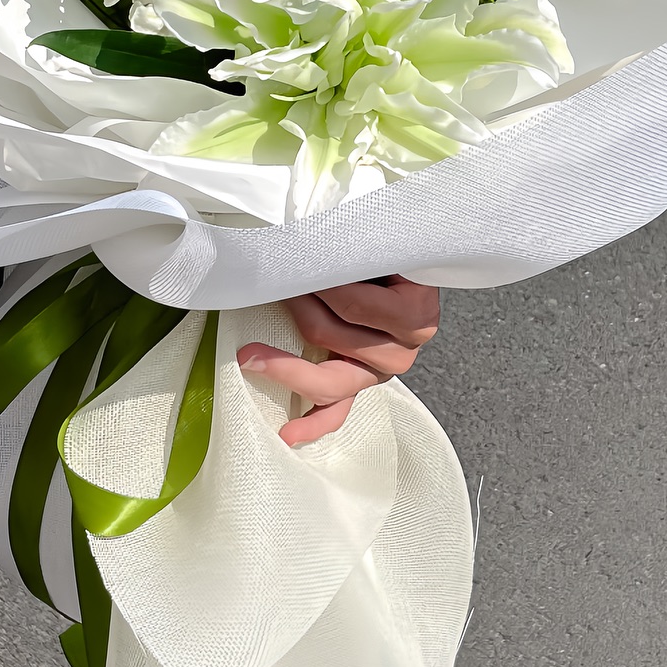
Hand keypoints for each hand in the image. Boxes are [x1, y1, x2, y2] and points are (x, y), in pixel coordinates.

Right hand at [236, 276, 440, 446]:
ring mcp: (407, 345)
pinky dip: (332, 286)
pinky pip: (357, 307)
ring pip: (332, 334)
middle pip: (330, 383)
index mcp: (363, 367)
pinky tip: (324, 275)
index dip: (310, 425)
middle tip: (250, 353)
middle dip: (285, 367)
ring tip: (305, 272)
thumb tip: (249, 355)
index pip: (337, 408)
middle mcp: (387, 364)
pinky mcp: (418, 317)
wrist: (394, 229)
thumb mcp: (318, 306)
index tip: (284, 437)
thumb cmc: (352, 264)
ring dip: (307, 301)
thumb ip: (301, 330)